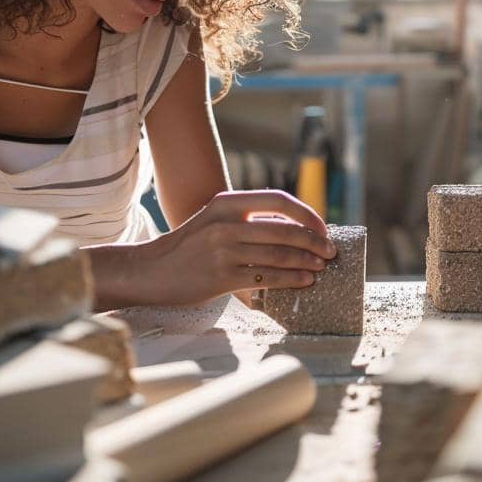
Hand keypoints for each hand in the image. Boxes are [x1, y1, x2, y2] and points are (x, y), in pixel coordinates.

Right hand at [134, 189, 335, 306]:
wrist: (151, 270)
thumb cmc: (189, 247)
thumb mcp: (214, 220)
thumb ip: (247, 220)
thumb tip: (294, 230)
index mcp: (227, 203)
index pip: (279, 200)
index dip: (306, 214)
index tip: (322, 228)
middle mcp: (226, 223)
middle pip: (284, 230)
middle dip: (314, 242)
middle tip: (330, 252)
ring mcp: (223, 250)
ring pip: (279, 255)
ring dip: (307, 262)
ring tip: (321, 267)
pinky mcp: (222, 277)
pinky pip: (267, 278)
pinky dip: (292, 279)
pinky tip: (305, 281)